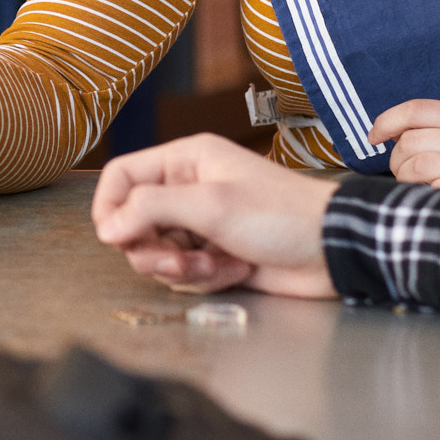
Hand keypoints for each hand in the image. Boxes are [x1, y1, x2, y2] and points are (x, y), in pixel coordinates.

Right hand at [91, 134, 339, 298]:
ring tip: (214, 267)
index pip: (123, 177)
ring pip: (158, 253)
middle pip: (135, 223)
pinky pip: (185, 273)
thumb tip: (107, 227)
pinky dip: (206, 278)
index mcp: (185, 161)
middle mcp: (188, 190)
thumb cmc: (279, 214)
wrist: (332, 250)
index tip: (113, 238)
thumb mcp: (210, 204)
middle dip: (152, 249)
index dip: (110, 207)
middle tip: (177, 262)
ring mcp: (202, 225)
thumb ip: (151, 209)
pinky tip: (236, 270)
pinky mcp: (215, 256)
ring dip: (182, 268)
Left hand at [367, 99, 439, 197]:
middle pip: (411, 141)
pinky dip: (427, 194)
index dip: (387, 121)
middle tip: (404, 173)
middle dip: (396, 161)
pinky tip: (435, 197)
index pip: (418, 109)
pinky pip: (436, 187)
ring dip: (407, 180)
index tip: (373, 137)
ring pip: (418, 165)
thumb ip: (437, 131)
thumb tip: (387, 132)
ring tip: (417, 187)